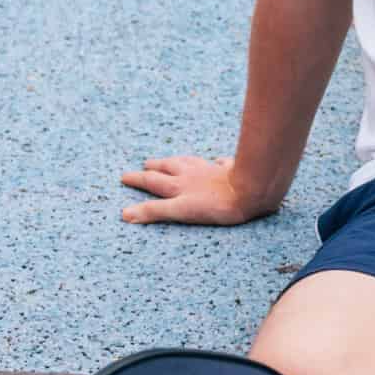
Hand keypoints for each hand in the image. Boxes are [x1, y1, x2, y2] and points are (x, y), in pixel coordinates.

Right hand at [119, 155, 277, 225]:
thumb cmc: (216, 204)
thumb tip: (126, 214)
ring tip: (175, 159)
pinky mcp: (231, 171)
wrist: (249, 190)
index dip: (137, 180)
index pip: (153, 181)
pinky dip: (216, 162)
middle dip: (156, 167)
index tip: (124, 176)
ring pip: (191, 163)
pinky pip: (221, 164)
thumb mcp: (181, 211)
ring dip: (180, 161)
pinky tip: (217, 161)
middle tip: (146, 163)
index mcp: (179, 186)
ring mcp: (211, 172)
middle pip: (170, 168)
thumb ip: (154, 211)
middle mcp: (192, 175)